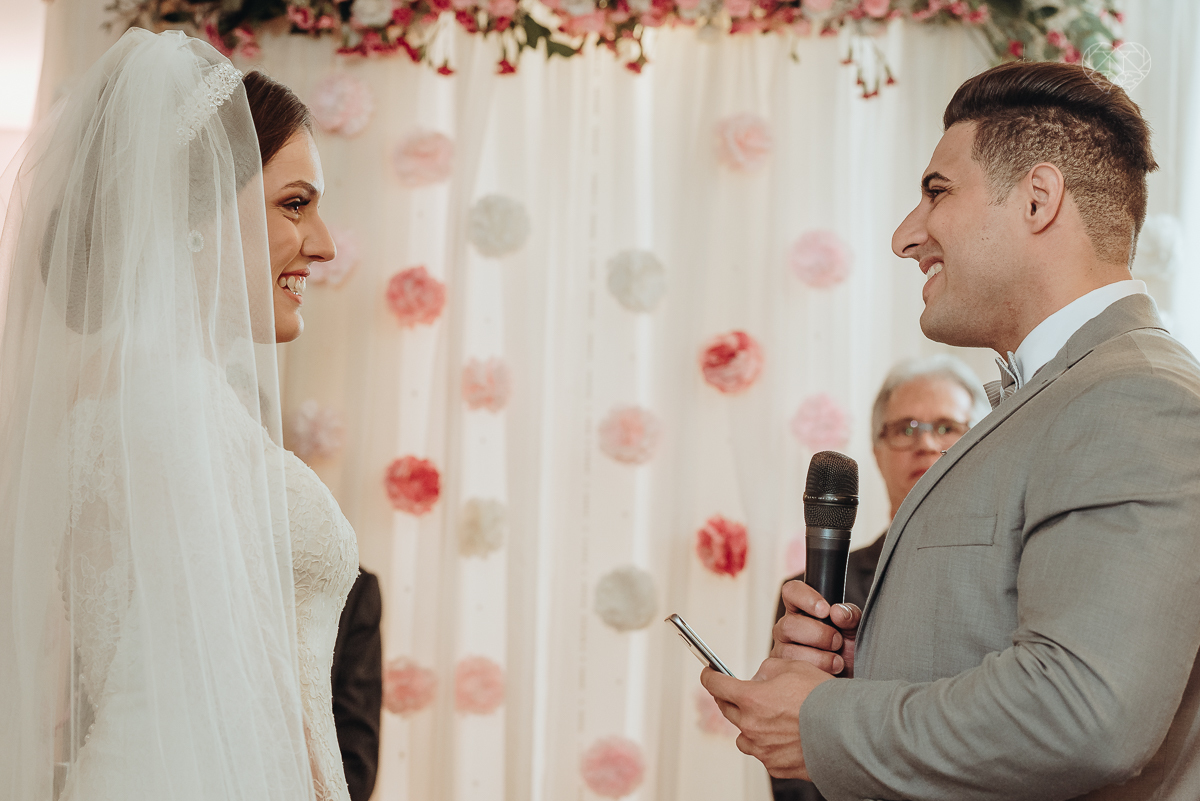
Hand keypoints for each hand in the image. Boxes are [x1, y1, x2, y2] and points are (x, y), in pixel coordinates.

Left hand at [700, 658, 835, 779]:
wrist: (848, 730)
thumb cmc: (823, 698)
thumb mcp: (791, 668)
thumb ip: (766, 671)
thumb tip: (757, 679)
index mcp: (750, 699)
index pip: (716, 685)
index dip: (710, 677)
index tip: (709, 674)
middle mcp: (751, 726)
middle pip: (727, 710)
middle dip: (731, 698)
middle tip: (741, 692)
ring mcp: (762, 749)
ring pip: (743, 736)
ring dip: (749, 725)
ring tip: (770, 718)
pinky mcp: (776, 766)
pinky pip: (763, 753)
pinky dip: (768, 744)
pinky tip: (786, 736)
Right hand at [772, 580, 861, 675]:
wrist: (852, 678)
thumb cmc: (850, 649)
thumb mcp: (855, 628)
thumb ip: (849, 614)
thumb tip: (836, 612)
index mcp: (801, 609)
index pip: (791, 591)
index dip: (806, 598)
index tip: (825, 610)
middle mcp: (787, 628)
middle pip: (789, 624)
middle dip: (818, 634)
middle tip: (838, 641)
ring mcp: (782, 650)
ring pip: (789, 650)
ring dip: (819, 657)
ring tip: (838, 662)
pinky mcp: (783, 672)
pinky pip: (791, 672)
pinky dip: (814, 672)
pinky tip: (828, 673)